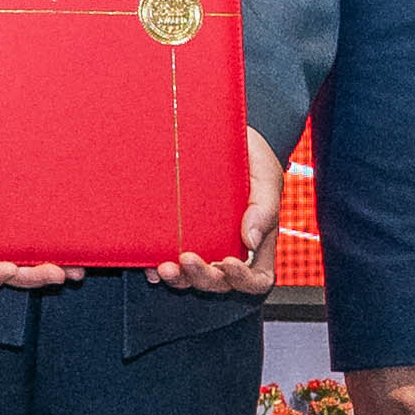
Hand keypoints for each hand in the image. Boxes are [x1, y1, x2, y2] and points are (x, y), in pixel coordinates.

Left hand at [154, 135, 294, 299]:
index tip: (228, 262)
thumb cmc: (250, 157)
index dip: (243, 279)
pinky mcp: (176, 233)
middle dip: (203, 277)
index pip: (256, 278)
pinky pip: (166, 259)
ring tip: (164, 266)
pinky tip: (149, 262)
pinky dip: (156, 266)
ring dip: (178, 278)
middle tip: (188, 259)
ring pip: (191, 278)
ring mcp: (201, 243)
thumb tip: (249, 241)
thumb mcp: (266, 176)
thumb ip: (264, 208)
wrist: (219, 132)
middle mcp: (228, 248)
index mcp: (256, 241)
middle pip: (220, 282)